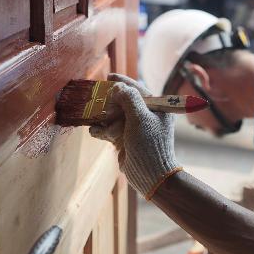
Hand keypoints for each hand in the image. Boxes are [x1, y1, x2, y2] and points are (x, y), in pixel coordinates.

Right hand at [89, 74, 180, 198]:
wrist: (150, 175)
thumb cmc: (149, 145)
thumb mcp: (141, 118)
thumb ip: (129, 99)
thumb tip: (118, 87)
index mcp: (156, 108)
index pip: (138, 89)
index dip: (123, 82)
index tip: (109, 77)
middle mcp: (146, 116)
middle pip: (122, 102)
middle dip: (110, 105)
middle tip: (101, 105)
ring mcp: (135, 128)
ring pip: (113, 116)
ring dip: (106, 121)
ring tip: (104, 127)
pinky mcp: (125, 139)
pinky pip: (109, 129)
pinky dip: (102, 131)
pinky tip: (96, 132)